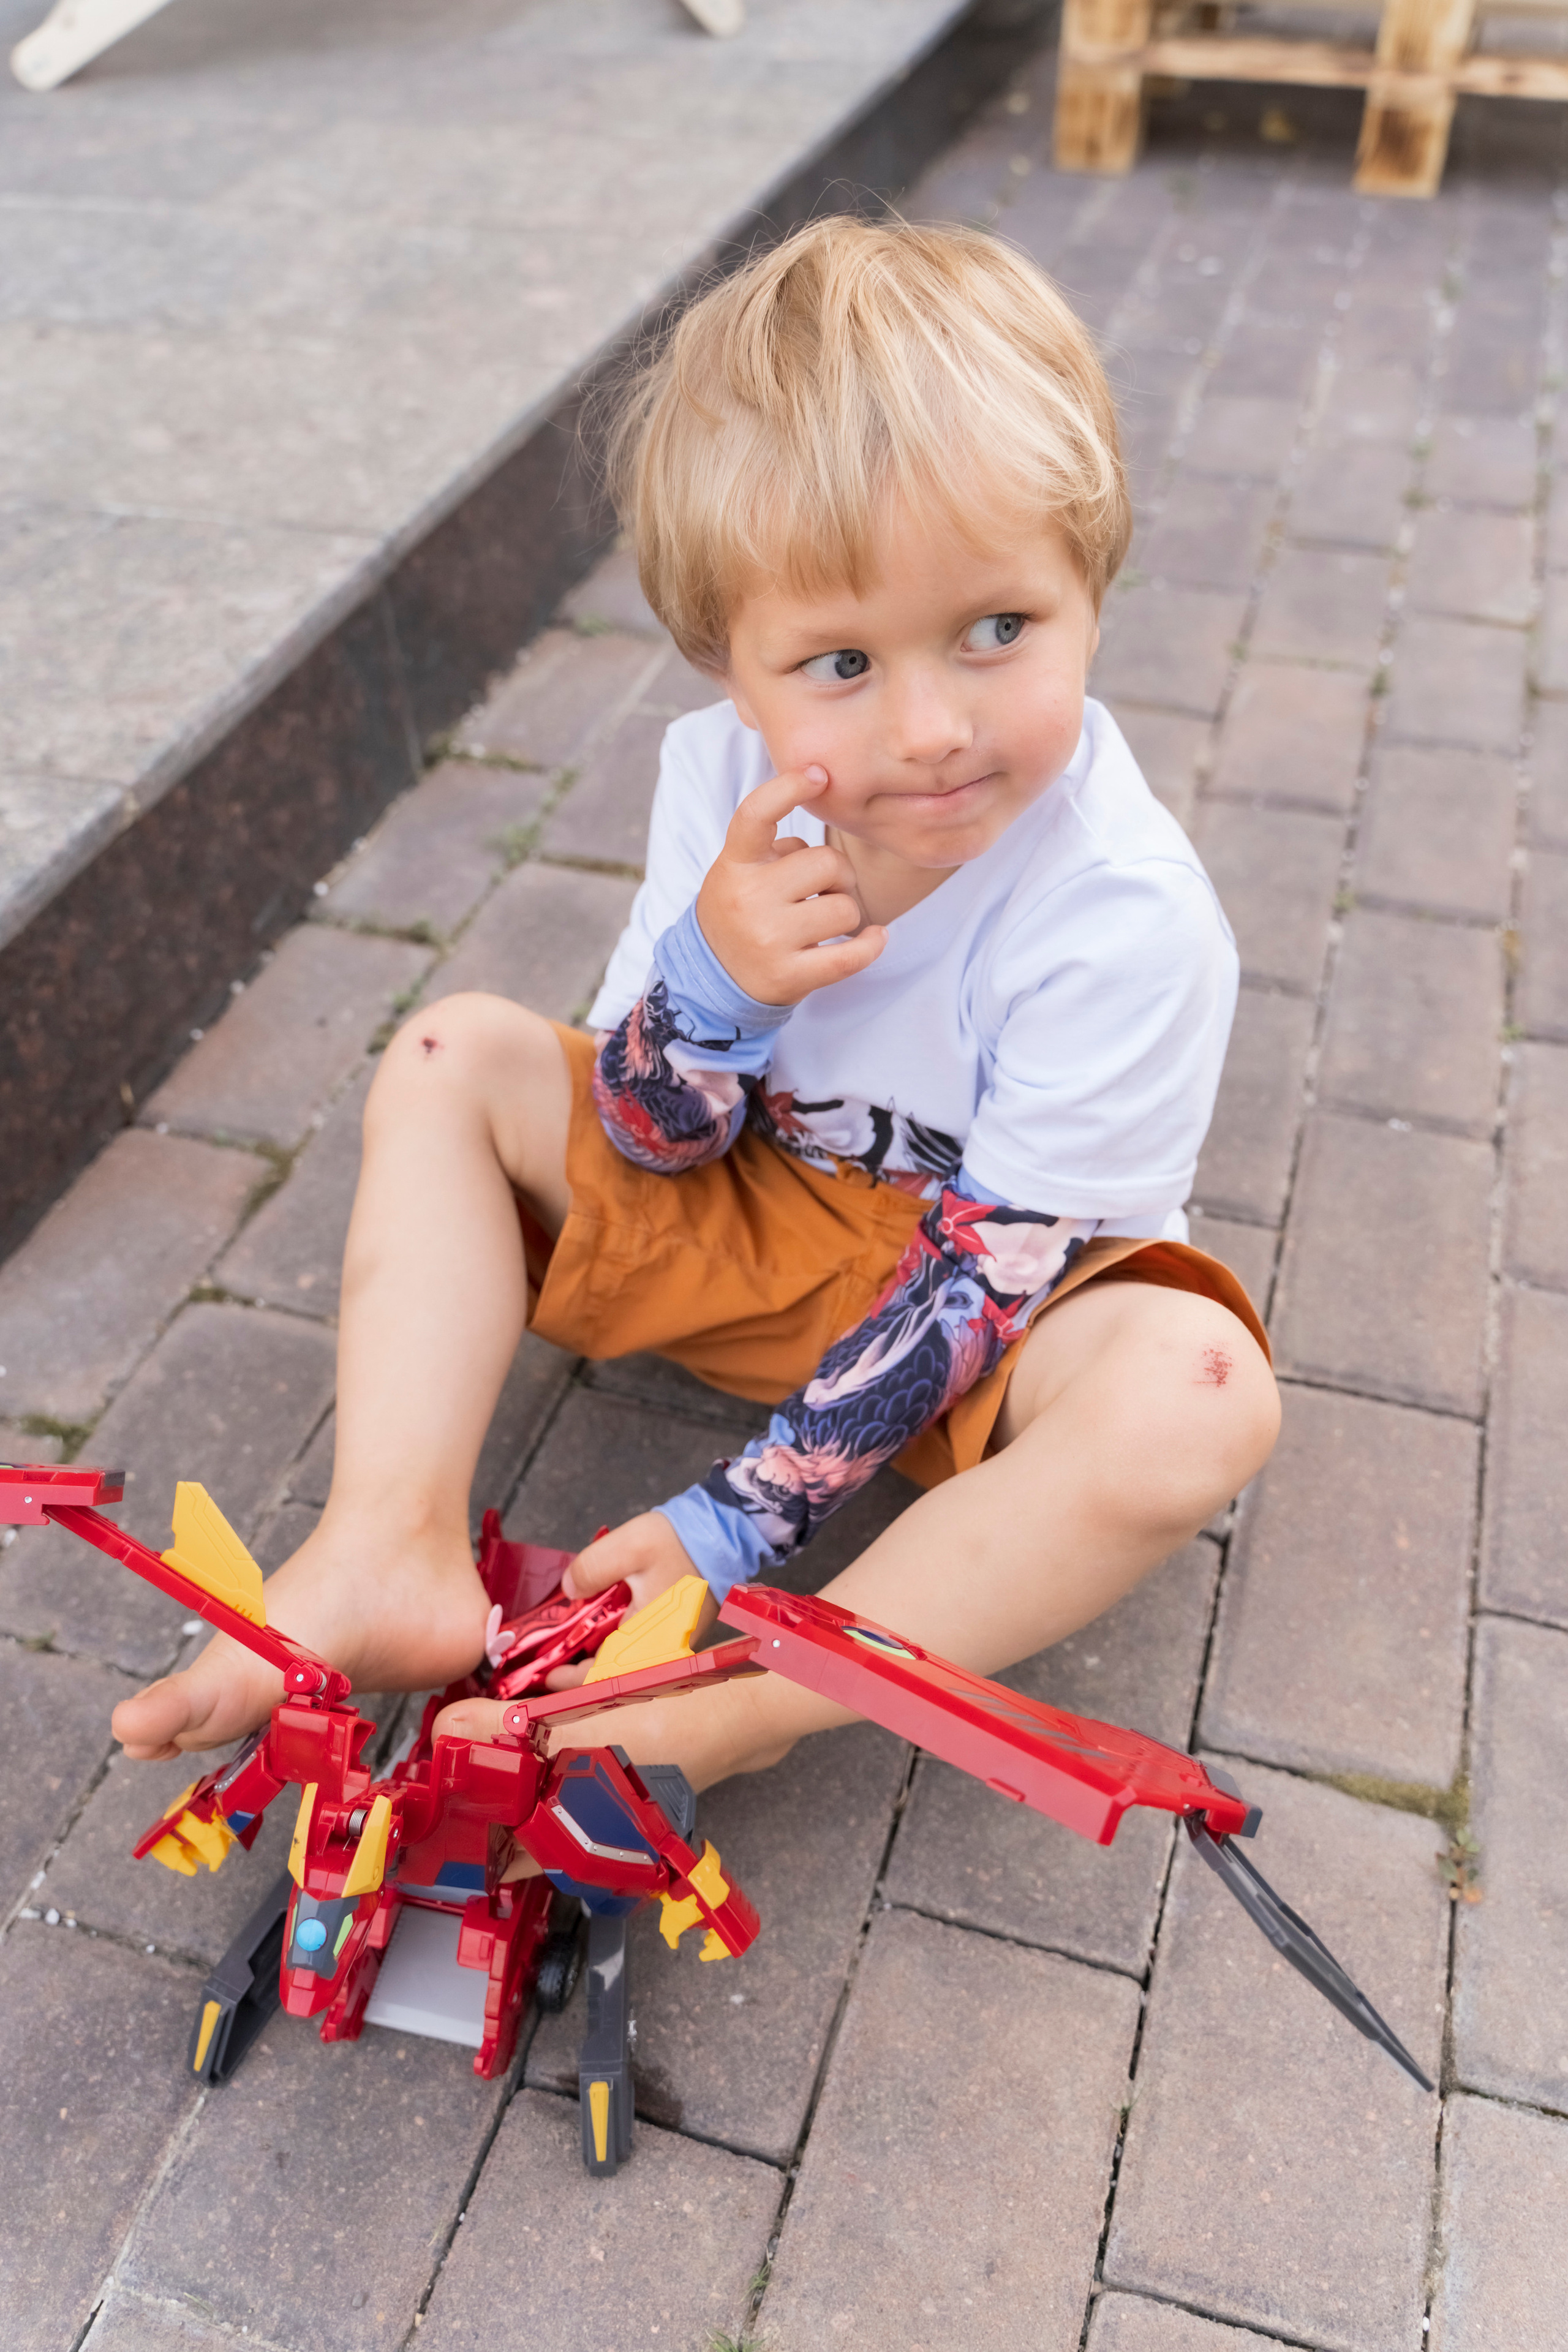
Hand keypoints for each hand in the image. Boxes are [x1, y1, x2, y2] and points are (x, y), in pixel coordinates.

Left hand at [542, 1512, 716, 1687]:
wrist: (724, 1532)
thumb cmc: (681, 1541)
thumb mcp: (628, 1547)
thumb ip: (591, 1569)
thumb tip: (570, 1590)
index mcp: (651, 1640)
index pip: (605, 1677)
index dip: (571, 1680)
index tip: (547, 1673)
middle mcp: (664, 1651)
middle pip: (615, 1673)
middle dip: (581, 1668)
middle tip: (553, 1657)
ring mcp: (673, 1643)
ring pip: (628, 1662)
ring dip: (599, 1654)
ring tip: (573, 1641)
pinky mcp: (677, 1632)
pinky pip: (641, 1647)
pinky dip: (618, 1641)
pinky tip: (603, 1624)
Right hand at [696, 765, 886, 1005]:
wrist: (714, 978)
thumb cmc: (742, 911)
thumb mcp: (740, 870)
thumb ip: (773, 845)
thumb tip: (822, 798)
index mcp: (735, 864)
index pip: (755, 814)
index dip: (787, 788)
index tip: (819, 775)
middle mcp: (747, 899)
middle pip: (826, 863)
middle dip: (839, 874)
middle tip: (824, 890)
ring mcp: (767, 940)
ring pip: (845, 908)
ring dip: (846, 912)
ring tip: (823, 921)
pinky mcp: (789, 976)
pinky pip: (851, 955)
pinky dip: (872, 944)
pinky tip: (874, 937)